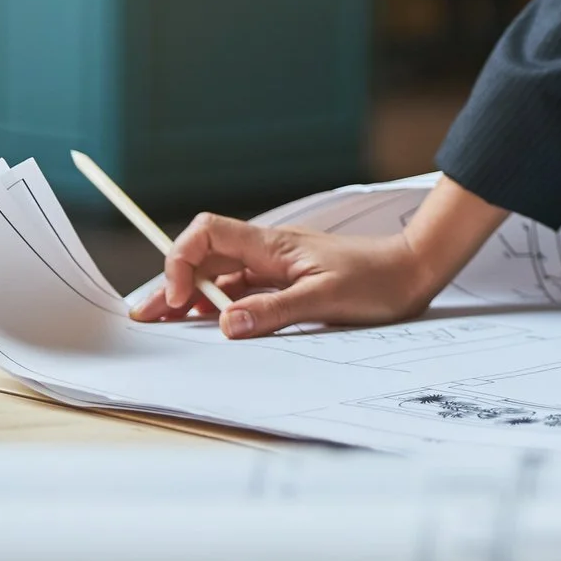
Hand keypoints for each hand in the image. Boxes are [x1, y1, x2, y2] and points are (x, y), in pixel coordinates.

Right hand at [128, 176, 510, 337]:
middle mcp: (268, 254)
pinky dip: (222, 308)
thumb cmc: (378, 280)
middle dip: (172, 285)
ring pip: (221, 280)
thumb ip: (275, 310)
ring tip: (166, 326)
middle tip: (146, 318)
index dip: (180, 260)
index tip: (178, 299)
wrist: (414, 272)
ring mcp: (277, 270)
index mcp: (271, 246)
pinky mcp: (289, 286)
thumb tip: (226, 324)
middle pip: (205, 260)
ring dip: (192, 300)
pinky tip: (212, 326)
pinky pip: (244, 294)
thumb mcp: (326, 298)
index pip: (207, 234)